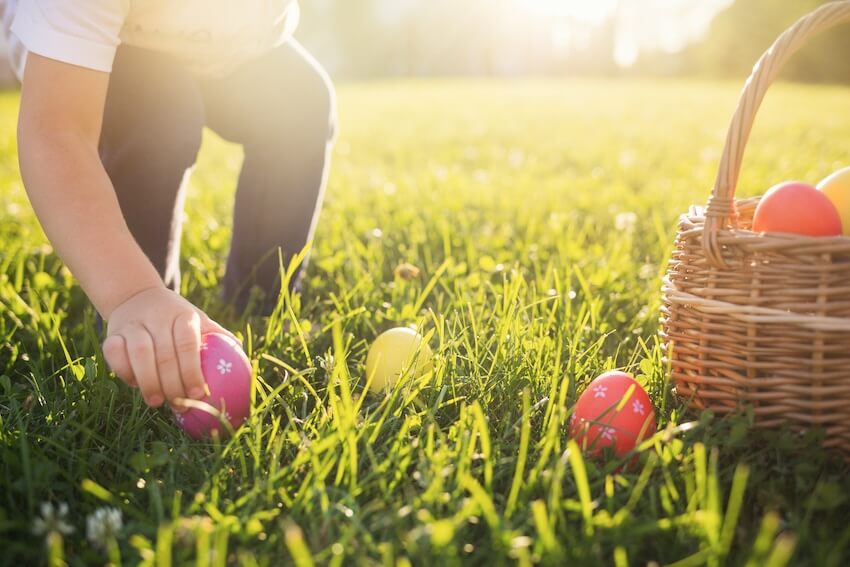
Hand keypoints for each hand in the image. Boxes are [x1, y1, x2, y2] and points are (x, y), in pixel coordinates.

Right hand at [101, 286, 234, 410]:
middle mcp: (157, 317)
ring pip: (139, 354)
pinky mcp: (112, 333)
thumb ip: (217, 335)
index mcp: (183, 315)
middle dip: (173, 384)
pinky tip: (135, 385)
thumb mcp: (197, 319)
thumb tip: (243, 357)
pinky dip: (124, 372)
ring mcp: (132, 324)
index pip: (188, 344)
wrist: (137, 296)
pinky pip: (115, 354)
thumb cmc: (175, 316)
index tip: (200, 393)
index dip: (192, 371)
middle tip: (180, 405)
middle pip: (164, 354)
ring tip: (157, 402)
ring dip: (149, 381)